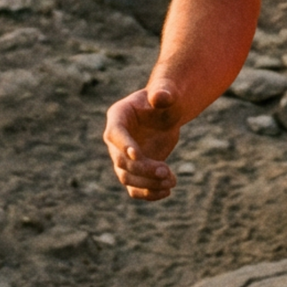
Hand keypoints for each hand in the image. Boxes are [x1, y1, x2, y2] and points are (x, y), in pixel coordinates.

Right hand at [103, 85, 180, 200]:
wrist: (167, 113)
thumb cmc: (166, 98)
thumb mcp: (167, 92)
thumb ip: (163, 93)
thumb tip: (160, 97)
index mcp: (118, 116)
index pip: (115, 134)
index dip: (124, 145)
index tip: (138, 154)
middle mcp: (115, 139)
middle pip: (121, 161)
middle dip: (143, 168)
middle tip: (166, 171)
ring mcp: (122, 157)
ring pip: (127, 178)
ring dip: (147, 184)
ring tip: (171, 182)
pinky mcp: (134, 170)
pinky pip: (135, 188)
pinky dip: (148, 193)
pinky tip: (166, 191)